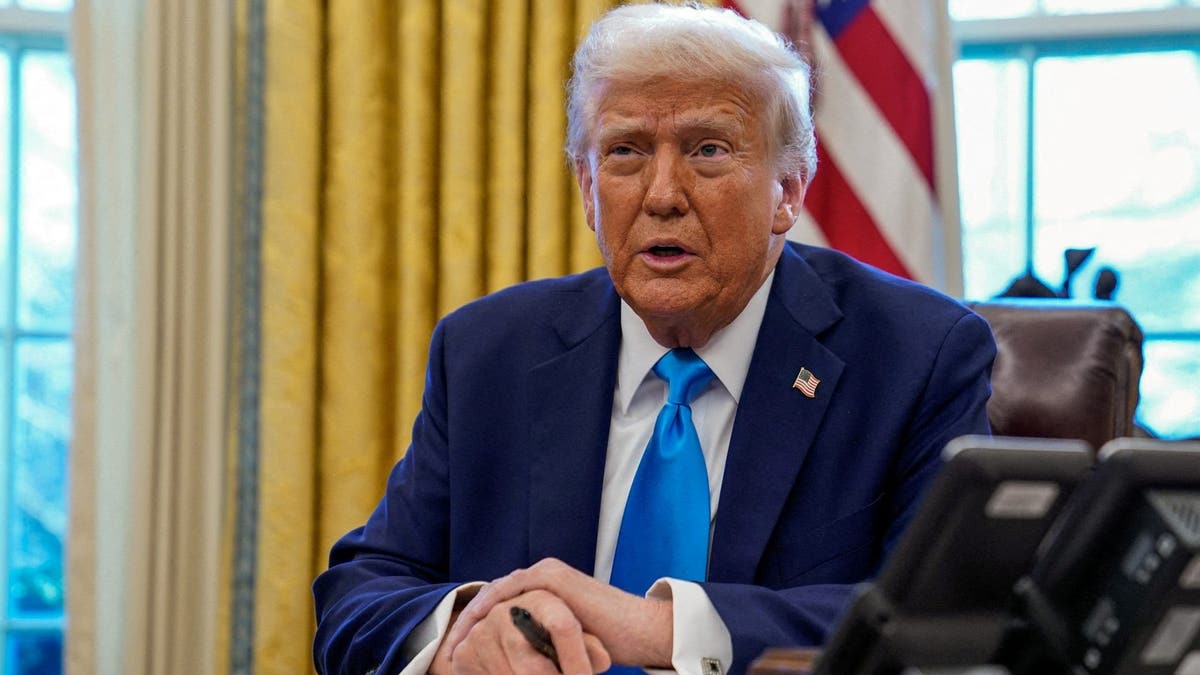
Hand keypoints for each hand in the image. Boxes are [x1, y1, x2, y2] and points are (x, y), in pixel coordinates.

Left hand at [443, 558, 673, 668]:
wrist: (636, 631)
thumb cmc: (605, 642)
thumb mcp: (560, 642)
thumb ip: (538, 639)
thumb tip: (512, 660)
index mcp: (543, 590)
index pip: (500, 604)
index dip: (477, 625)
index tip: (459, 651)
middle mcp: (542, 576)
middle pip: (493, 595)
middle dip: (469, 620)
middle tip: (449, 646)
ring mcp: (547, 573)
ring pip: (497, 591)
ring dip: (474, 614)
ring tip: (456, 639)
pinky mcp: (552, 577)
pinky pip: (511, 589)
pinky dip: (491, 605)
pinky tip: (477, 623)